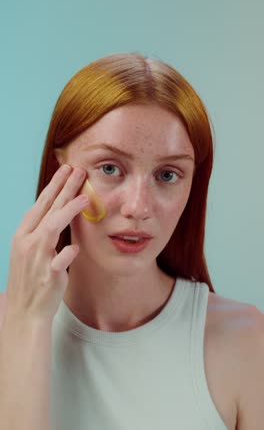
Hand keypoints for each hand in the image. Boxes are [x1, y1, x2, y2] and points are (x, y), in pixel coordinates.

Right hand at [4, 165, 89, 325]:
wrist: (25, 311)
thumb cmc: (31, 279)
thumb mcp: (31, 251)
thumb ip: (43, 231)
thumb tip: (59, 211)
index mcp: (23, 235)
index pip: (40, 205)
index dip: (53, 186)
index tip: (65, 170)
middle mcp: (27, 244)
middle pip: (47, 209)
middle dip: (63, 188)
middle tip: (77, 170)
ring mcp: (37, 259)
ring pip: (51, 228)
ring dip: (68, 211)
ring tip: (84, 197)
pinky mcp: (48, 276)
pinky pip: (59, 261)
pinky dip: (67, 253)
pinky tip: (76, 247)